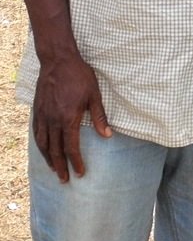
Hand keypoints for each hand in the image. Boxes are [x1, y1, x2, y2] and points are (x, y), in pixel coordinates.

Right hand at [30, 53, 110, 181]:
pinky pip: (37, 133)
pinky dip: (40, 145)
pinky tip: (43, 150)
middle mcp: (53, 121)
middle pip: (55, 150)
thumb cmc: (80, 76)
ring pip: (43, 144)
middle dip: (61, 166)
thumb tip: (108, 135)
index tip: (80, 172)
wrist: (58, 61)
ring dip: (48, 159)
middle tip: (65, 180)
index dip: (76, 161)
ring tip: (54, 170)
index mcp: (69, 118)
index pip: (71, 147)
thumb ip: (100, 117)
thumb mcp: (94, 95)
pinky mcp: (37, 111)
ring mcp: (43, 116)